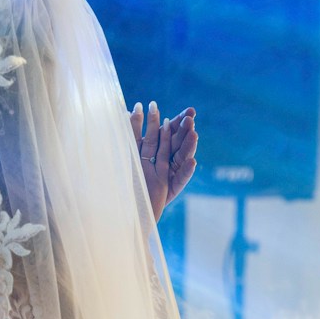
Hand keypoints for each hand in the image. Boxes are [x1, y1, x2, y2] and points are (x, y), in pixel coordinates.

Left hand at [129, 100, 197, 220]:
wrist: (125, 208)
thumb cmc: (124, 180)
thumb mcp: (126, 155)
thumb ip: (130, 134)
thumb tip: (126, 111)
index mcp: (154, 150)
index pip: (166, 131)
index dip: (176, 121)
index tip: (189, 110)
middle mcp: (164, 160)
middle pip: (176, 141)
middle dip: (183, 129)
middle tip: (191, 116)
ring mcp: (169, 173)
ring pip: (181, 157)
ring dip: (188, 146)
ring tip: (194, 134)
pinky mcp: (170, 188)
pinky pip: (180, 180)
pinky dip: (187, 171)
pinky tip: (193, 162)